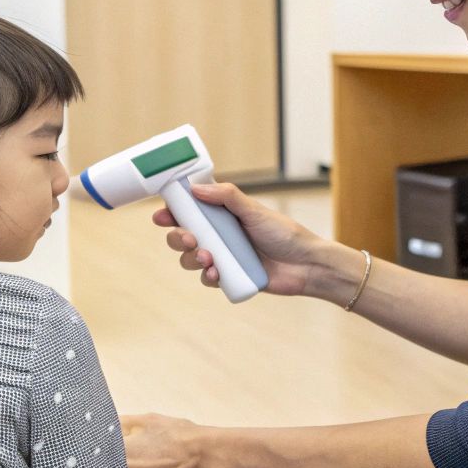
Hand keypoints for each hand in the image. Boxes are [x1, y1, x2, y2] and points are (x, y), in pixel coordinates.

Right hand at [152, 182, 350, 298]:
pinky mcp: (229, 278)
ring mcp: (223, 257)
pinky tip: (215, 274)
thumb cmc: (284, 233)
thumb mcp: (255, 210)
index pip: (190, 212)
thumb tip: (196, 188)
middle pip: (182, 237)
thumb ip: (227, 197)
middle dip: (178, 238)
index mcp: (222, 215)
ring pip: (190, 259)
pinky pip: (206, 279)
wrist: (306, 265)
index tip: (161, 216)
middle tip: (189, 239)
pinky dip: (206, 277)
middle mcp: (219, 236)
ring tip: (207, 258)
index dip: (172, 214)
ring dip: (190, 259)